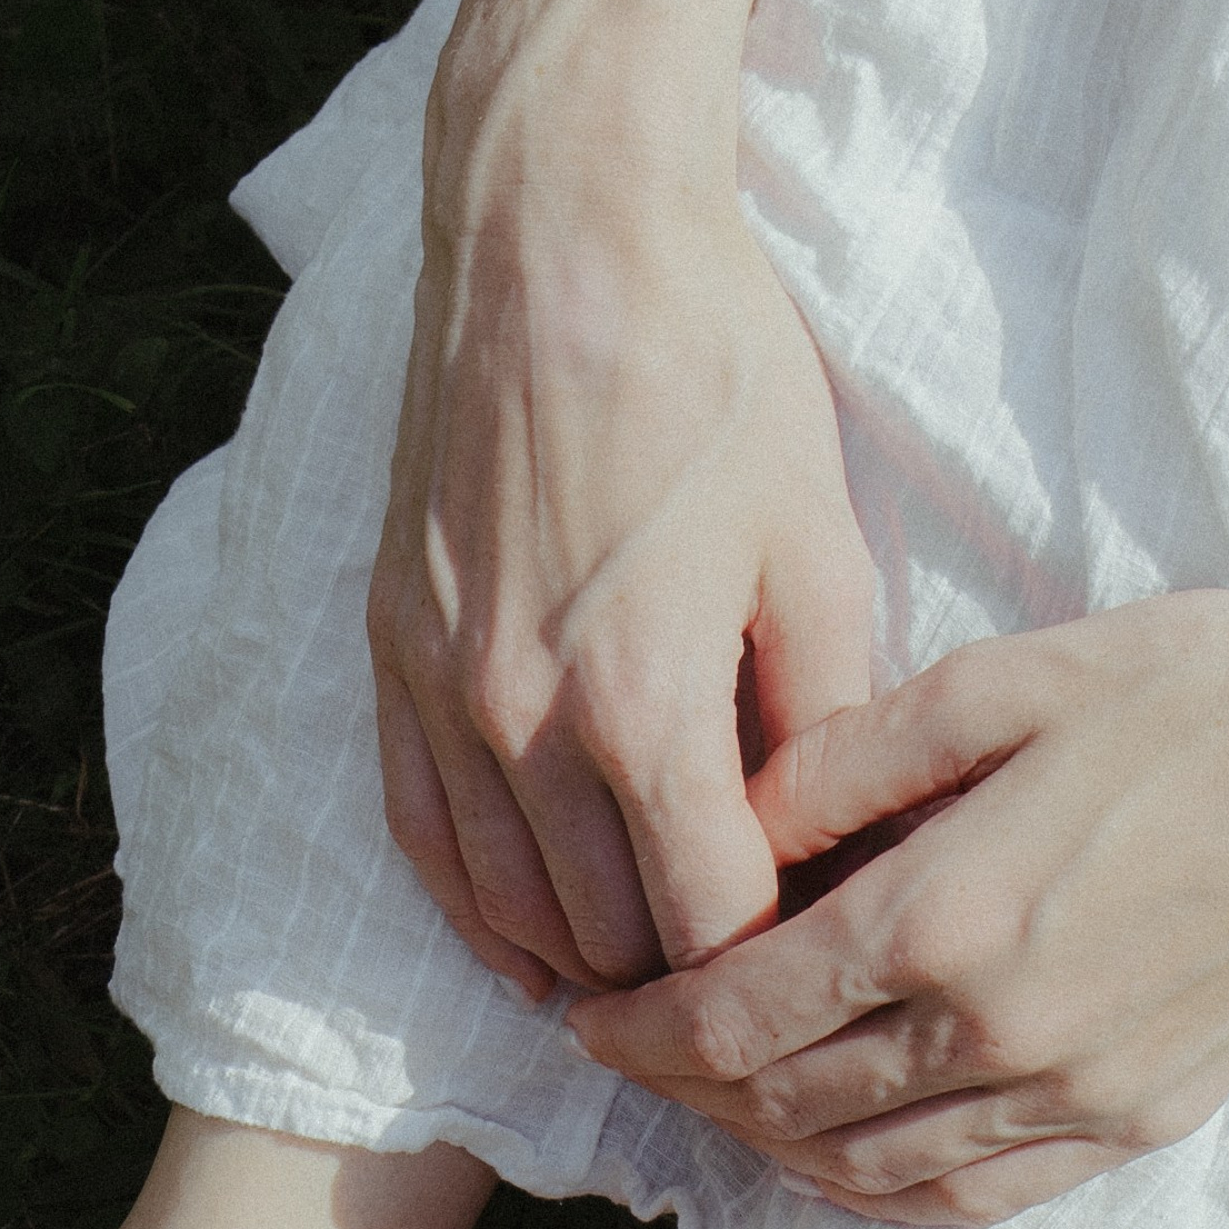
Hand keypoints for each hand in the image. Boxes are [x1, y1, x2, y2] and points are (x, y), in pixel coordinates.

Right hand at [366, 151, 877, 993]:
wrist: (557, 237)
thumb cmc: (712, 373)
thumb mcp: (816, 545)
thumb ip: (823, 717)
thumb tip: (836, 846)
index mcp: (643, 702)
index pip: (709, 924)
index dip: (772, 969)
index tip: (818, 973)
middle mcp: (521, 722)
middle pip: (606, 940)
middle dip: (685, 983)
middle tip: (752, 991)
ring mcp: (441, 694)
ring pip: (510, 911)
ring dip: (586, 961)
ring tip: (659, 975)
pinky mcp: (393, 655)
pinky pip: (424, 840)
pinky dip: (482, 913)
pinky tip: (535, 947)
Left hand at [568, 587, 1228, 1223]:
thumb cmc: (1213, 686)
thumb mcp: (1010, 677)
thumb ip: (849, 759)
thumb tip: (726, 825)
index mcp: (943, 915)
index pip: (731, 1015)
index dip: (637, 1028)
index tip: (586, 1015)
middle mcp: (995, 1032)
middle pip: (777, 1105)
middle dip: (681, 1089)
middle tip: (634, 1053)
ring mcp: (1074, 1094)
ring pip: (862, 1169)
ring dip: (765, 1146)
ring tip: (720, 1098)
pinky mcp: (1138, 1122)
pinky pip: (968, 1198)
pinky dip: (876, 1189)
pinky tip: (839, 1154)